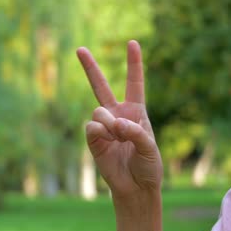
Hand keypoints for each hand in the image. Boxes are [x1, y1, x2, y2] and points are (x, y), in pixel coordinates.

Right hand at [77, 40, 162, 198]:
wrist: (135, 187)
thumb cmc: (148, 166)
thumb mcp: (150, 147)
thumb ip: (135, 131)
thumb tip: (113, 123)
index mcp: (136, 111)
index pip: (134, 83)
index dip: (134, 63)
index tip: (132, 43)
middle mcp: (117, 115)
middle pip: (101, 86)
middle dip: (90, 67)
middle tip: (79, 49)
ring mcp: (103, 126)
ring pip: (98, 111)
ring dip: (109, 124)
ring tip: (118, 138)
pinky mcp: (93, 139)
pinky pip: (91, 127)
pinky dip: (101, 133)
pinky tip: (108, 141)